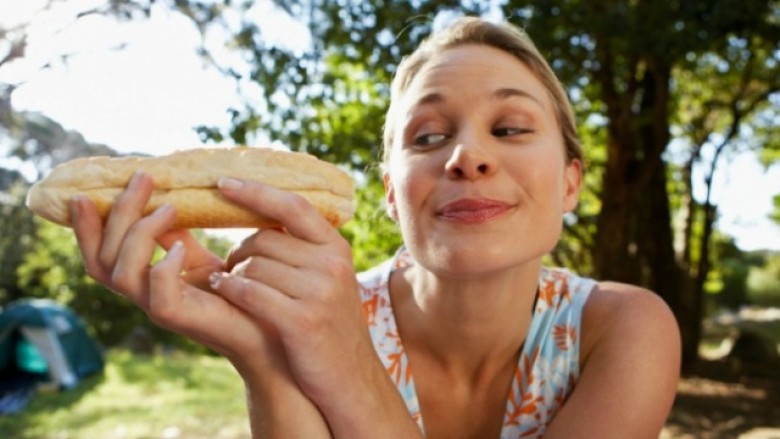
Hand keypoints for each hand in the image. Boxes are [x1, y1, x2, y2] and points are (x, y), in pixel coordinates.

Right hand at [71, 172, 284, 371]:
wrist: (270, 327)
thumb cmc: (238, 292)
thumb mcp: (201, 257)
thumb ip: (178, 236)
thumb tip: (166, 198)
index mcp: (144, 279)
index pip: (100, 254)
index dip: (87, 226)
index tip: (86, 191)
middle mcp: (145, 294)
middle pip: (102, 258)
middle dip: (116, 214)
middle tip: (142, 178)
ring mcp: (159, 308)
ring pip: (120, 274)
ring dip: (139, 233)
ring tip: (170, 207)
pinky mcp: (182, 320)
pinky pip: (159, 294)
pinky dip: (165, 266)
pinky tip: (183, 246)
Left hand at [210, 178, 382, 413]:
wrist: (350, 380)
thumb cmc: (329, 325)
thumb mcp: (329, 279)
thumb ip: (304, 248)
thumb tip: (263, 212)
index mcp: (337, 248)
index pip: (293, 206)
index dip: (255, 192)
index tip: (223, 182)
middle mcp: (332, 265)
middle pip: (263, 239)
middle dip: (238, 251)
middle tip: (232, 266)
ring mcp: (319, 293)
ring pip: (251, 265)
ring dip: (233, 275)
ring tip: (232, 286)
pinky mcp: (301, 321)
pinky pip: (249, 292)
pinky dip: (230, 290)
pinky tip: (223, 291)